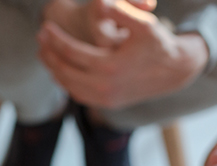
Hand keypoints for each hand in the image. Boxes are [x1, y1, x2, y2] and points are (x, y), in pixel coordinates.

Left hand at [37, 0, 207, 108]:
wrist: (175, 71)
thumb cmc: (158, 43)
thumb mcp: (144, 24)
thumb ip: (121, 13)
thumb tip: (101, 4)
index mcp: (110, 66)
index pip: (71, 52)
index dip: (55, 38)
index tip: (44, 27)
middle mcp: (105, 86)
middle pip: (64, 71)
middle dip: (49, 54)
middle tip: (40, 39)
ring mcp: (106, 99)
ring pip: (68, 85)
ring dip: (54, 69)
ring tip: (44, 53)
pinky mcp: (108, 104)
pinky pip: (78, 95)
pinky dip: (65, 82)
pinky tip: (60, 68)